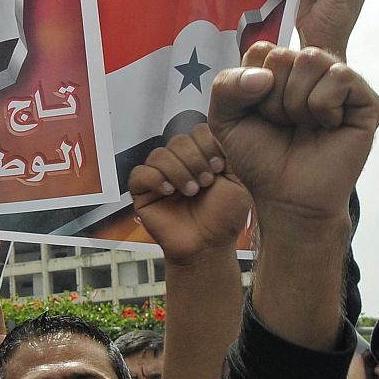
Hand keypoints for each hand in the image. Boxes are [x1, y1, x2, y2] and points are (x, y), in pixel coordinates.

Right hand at [130, 124, 251, 264]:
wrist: (208, 245)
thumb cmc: (224, 218)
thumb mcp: (238, 181)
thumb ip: (229, 154)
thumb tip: (217, 133)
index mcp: (202, 157)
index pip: (197, 132)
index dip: (206, 145)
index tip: (219, 166)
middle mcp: (179, 163)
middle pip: (178, 140)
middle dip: (194, 161)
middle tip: (207, 183)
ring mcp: (159, 176)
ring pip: (159, 154)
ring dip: (178, 172)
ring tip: (191, 192)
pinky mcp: (141, 191)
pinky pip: (140, 173)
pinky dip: (155, 179)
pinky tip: (170, 192)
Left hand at [208, 44, 378, 234]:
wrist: (286, 194)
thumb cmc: (259, 156)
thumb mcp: (225, 119)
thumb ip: (226, 86)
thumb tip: (265, 75)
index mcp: (280, 70)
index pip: (261, 49)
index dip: (250, 86)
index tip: (257, 113)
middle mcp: (311, 71)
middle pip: (283, 55)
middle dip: (271, 98)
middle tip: (282, 124)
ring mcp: (339, 83)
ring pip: (312, 59)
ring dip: (295, 103)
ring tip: (302, 125)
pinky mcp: (365, 100)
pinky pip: (340, 76)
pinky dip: (322, 107)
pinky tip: (326, 126)